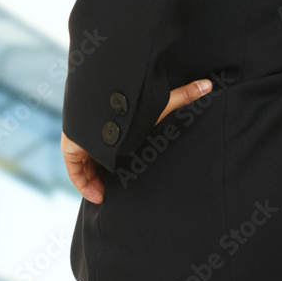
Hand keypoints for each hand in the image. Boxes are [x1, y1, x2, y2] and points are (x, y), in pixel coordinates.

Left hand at [62, 77, 213, 202]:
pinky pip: (75, 171)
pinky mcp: (71, 148)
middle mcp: (97, 133)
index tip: (130, 175)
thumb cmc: (135, 104)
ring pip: (87, 165)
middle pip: (98, 157)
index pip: (113, 146)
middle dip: (107, 174)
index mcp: (115, 127)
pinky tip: (97, 196)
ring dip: (96, 182)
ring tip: (109, 196)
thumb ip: (183, 96)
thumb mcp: (161, 104)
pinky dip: (84, 184)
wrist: (107, 104)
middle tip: (119, 192)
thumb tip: (210, 84)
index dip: (119, 161)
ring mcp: (83, 140)